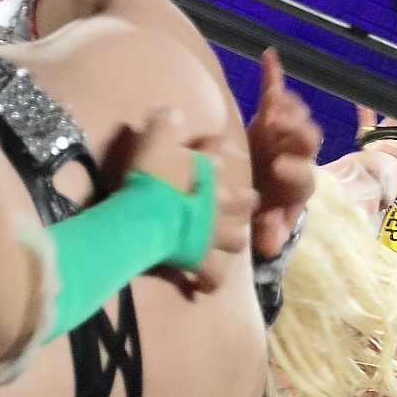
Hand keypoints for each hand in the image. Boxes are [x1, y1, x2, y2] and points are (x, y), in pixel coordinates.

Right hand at [127, 107, 254, 290]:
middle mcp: (218, 202)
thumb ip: (164, 124)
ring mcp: (213, 233)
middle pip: (242, 200)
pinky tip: (204, 286)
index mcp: (207, 171)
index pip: (218, 155)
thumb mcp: (154, 140)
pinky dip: (208, 281)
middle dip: (245, 200)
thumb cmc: (151, 176)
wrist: (149, 215)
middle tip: (246, 200)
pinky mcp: (202, 259)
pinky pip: (211, 275)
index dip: (220, 151)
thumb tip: (171, 110)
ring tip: (232, 241)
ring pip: (235, 238)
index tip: (225, 149)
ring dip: (234, 238)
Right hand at [248, 48, 321, 257]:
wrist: (260, 195)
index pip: (303, 177)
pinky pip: (274, 95)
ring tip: (273, 99)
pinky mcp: (271, 120)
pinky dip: (273, 77)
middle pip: (306, 141)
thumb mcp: (264, 226)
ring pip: (294, 117)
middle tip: (277, 123)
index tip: (279, 167)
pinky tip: (269, 56)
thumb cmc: (263, 212)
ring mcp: (285, 135)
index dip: (294, 171)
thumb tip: (269, 247)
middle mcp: (297, 156)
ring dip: (287, 106)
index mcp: (298, 184)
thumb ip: (268, 233)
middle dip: (296, 131)